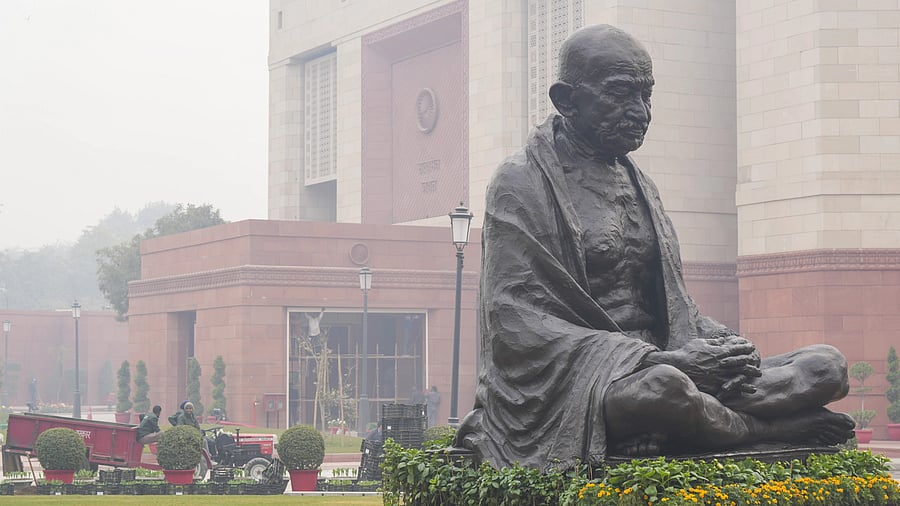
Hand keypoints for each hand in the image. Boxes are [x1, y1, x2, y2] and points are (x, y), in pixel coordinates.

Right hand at [645, 337, 759, 395]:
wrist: (678, 366)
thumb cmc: (687, 353)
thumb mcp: (700, 343)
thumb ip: (713, 342)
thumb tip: (722, 340)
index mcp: (718, 352)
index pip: (735, 349)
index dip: (744, 347)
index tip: (751, 346)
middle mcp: (721, 363)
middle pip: (741, 362)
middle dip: (751, 361)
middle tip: (758, 362)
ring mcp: (719, 374)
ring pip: (739, 374)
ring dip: (750, 374)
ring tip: (759, 374)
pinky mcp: (716, 384)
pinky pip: (732, 386)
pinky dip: (743, 388)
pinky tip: (750, 389)